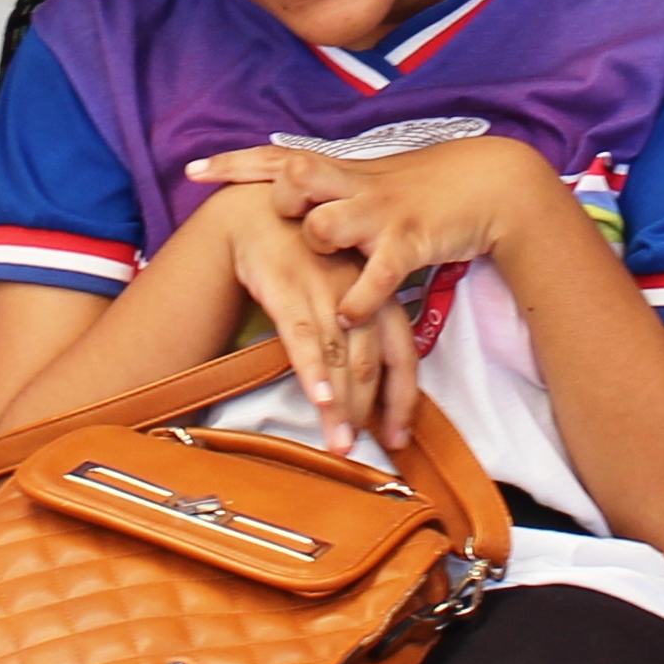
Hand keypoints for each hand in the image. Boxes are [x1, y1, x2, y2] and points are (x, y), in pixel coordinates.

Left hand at [189, 138, 547, 328]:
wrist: (492, 184)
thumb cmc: (430, 188)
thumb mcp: (376, 182)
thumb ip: (337, 188)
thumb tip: (297, 191)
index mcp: (345, 171)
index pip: (280, 158)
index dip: (236, 164)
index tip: (194, 171)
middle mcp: (357, 185)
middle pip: (295, 176)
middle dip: (278, 200)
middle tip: (283, 222)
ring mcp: (382, 213)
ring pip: (324, 226)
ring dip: (317, 250)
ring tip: (325, 275)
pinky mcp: (410, 241)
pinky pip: (372, 275)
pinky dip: (356, 299)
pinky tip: (348, 314)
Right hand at [199, 186, 423, 453]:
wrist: (260, 212)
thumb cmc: (309, 258)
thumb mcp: (344, 289)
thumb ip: (358, 334)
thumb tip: (367, 393)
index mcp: (380, 297)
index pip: (403, 355)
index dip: (403, 399)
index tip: (397, 437)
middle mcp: (358, 294)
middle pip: (372, 362)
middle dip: (368, 412)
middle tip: (363, 451)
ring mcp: (325, 290)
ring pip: (340, 356)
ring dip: (341, 406)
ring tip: (340, 445)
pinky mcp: (288, 286)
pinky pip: (303, 335)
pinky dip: (313, 370)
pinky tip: (318, 399)